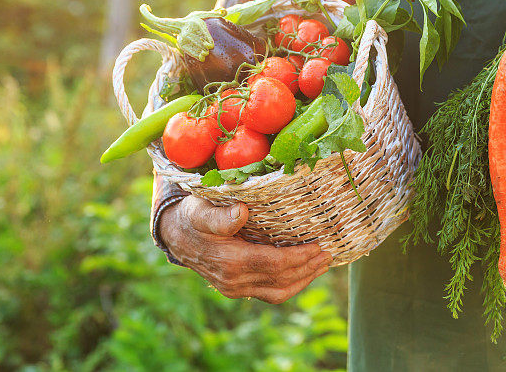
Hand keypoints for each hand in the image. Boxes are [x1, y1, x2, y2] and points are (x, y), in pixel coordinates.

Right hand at [159, 195, 331, 303]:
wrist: (176, 235)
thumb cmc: (192, 217)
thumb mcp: (201, 210)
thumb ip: (220, 216)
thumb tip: (242, 213)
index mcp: (229, 261)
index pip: (273, 263)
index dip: (299, 257)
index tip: (319, 245)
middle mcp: (234, 281)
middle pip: (281, 279)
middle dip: (308, 268)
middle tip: (329, 254)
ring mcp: (235, 289)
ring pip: (278, 292)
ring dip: (304, 279)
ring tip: (323, 265)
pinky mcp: (237, 290)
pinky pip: (270, 293)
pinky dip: (291, 285)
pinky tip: (304, 272)